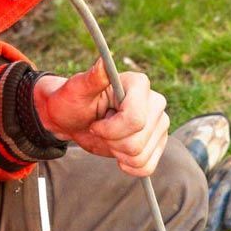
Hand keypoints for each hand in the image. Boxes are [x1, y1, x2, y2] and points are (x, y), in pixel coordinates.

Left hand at [33, 60, 169, 176]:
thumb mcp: (77, 90)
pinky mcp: (157, 144)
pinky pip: (147, 167)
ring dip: (118, 153)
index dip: (111, 129)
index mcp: (139, 85)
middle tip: (100, 130)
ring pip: (141, 156)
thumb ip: (92, 78)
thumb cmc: (71, 101)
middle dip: (112, 142)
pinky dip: (129, 166)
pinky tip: (118, 154)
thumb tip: (103, 63)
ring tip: (109, 138)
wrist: (74, 120)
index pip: (136, 120)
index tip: (95, 125)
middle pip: (138, 141)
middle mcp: (155, 104)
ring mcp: (159, 125)